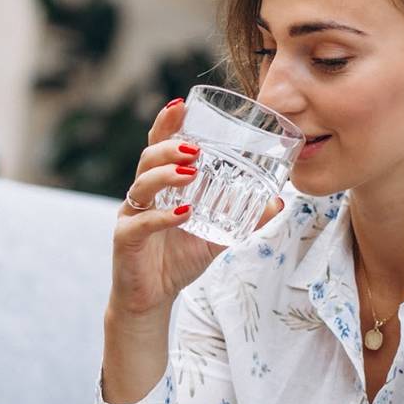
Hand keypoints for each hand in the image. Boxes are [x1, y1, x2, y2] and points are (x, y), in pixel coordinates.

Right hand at [110, 99, 283, 318]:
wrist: (153, 298)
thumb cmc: (177, 260)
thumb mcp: (216, 237)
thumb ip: (243, 219)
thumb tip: (277, 202)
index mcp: (160, 186)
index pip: (159, 146)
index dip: (166, 124)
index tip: (180, 104)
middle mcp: (142, 195)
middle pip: (147, 158)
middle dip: (170, 147)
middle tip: (196, 149)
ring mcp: (131, 215)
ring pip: (142, 184)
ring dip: (166, 174)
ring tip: (190, 173)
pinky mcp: (125, 238)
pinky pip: (142, 222)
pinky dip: (162, 216)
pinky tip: (181, 213)